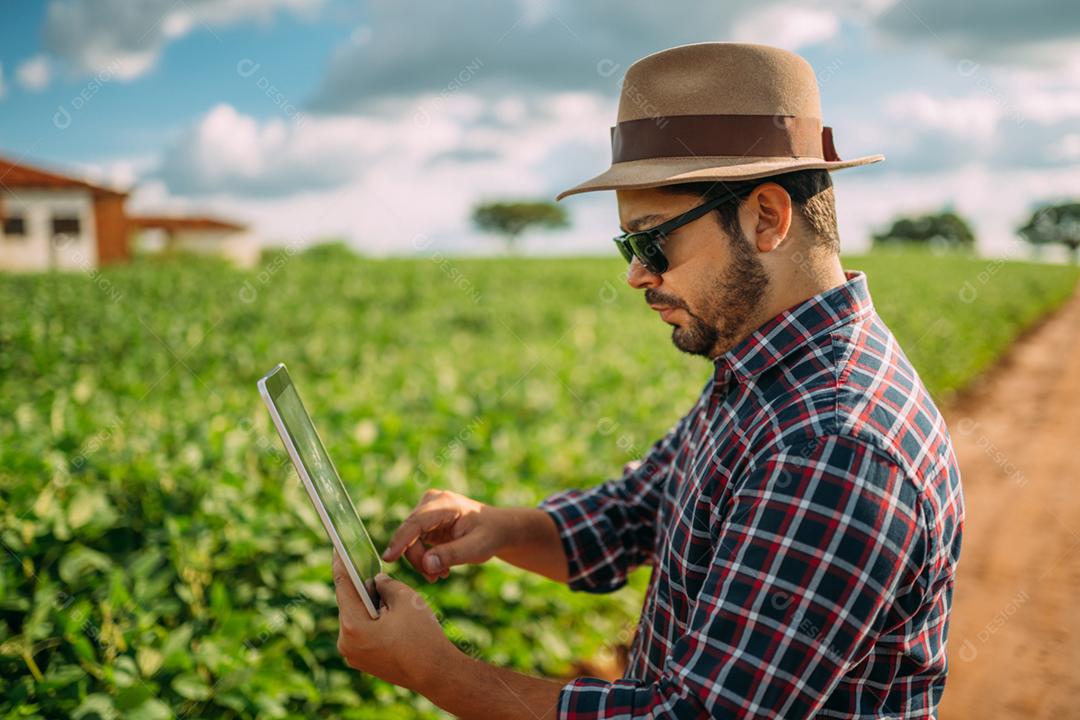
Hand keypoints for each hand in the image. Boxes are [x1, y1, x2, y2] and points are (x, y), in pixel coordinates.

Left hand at [333, 551, 456, 690]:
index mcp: (353, 627)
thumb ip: (386, 584)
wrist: (437, 673)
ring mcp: (353, 656)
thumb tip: (376, 581)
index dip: (341, 562)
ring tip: (377, 583)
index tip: (337, 545)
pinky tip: (383, 607)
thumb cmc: (422, 635)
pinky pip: (363, 632)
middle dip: (359, 584)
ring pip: (356, 618)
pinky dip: (371, 618)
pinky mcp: (364, 661)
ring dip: (367, 602)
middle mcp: (346, 644)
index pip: (343, 586)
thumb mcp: (406, 599)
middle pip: (349, 603)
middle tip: (362, 561)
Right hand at [381, 489, 507, 581]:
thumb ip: (452, 555)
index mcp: (445, 504)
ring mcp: (426, 510)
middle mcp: (431, 502)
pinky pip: (413, 542)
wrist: (497, 529)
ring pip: (409, 541)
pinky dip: (424, 558)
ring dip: (422, 561)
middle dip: (420, 560)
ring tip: (441, 575)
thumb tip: (427, 564)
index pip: (415, 523)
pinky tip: (439, 568)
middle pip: (410, 534)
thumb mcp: (477, 548)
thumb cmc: (490, 535)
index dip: (400, 541)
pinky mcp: (425, 521)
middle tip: (436, 578)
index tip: (388, 558)